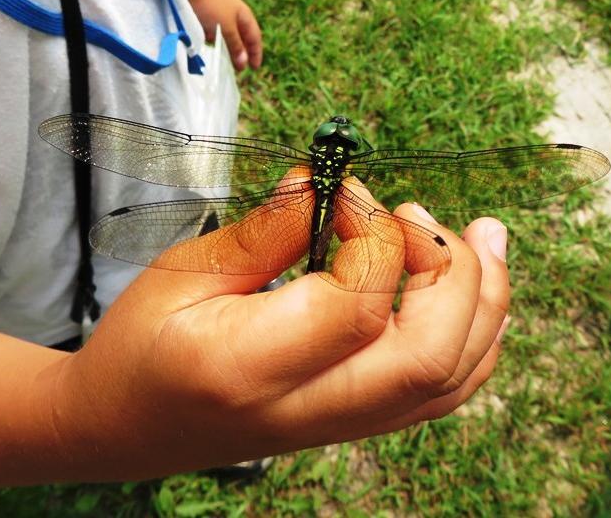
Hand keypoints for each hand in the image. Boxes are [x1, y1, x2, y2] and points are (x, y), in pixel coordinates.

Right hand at [57, 177, 510, 479]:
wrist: (125, 426)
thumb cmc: (142, 344)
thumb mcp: (183, 270)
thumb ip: (266, 230)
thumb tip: (329, 183)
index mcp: (252, 368)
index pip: (358, 307)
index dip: (373, 234)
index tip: (346, 193)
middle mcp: (309, 409)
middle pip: (429, 357)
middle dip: (452, 272)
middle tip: (418, 213)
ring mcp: (341, 425)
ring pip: (451, 380)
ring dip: (485, 302)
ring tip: (484, 236)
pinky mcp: (356, 421)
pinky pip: (442, 392)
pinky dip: (476, 338)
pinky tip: (477, 289)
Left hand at [188, 0, 261, 70]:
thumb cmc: (212, 4)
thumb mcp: (226, 28)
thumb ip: (235, 45)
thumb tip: (244, 63)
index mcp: (244, 16)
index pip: (254, 38)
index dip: (255, 53)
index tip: (254, 68)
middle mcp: (234, 15)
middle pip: (241, 37)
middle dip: (241, 52)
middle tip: (238, 69)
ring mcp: (220, 13)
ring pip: (226, 35)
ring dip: (226, 47)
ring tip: (223, 61)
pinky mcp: (206, 13)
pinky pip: (213, 31)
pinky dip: (213, 40)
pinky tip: (208, 46)